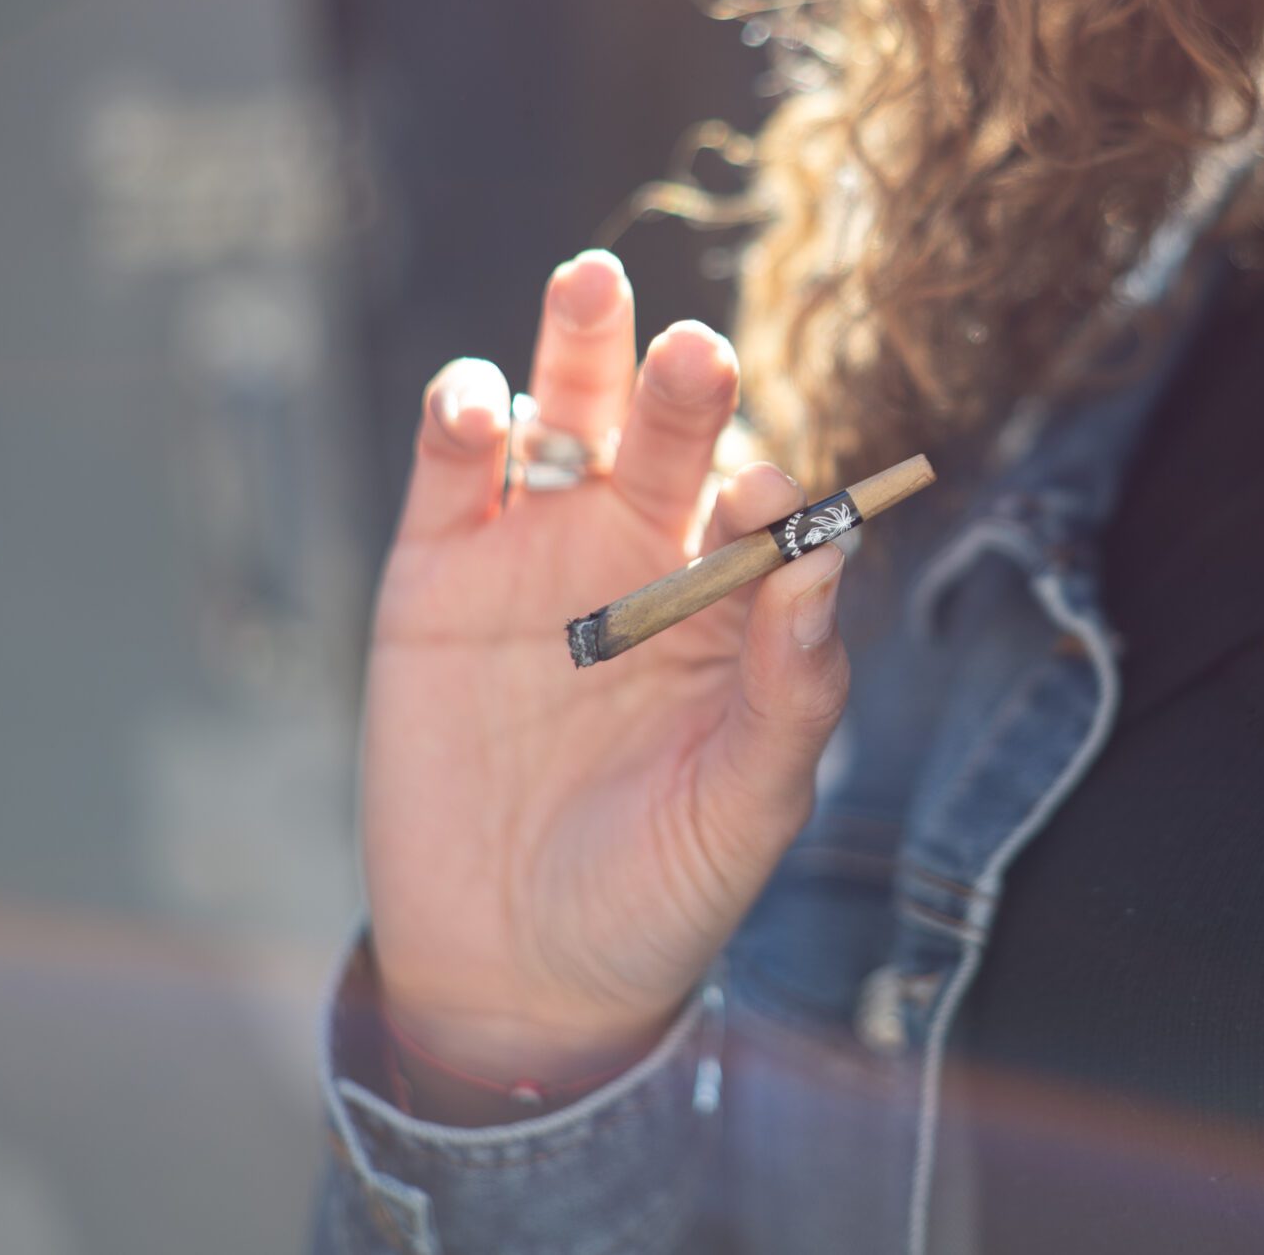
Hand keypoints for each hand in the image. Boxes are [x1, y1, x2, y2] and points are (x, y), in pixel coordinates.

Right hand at [358, 248, 851, 1080]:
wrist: (515, 975)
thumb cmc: (661, 892)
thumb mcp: (748, 806)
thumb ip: (794, 687)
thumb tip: (827, 554)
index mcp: (734, 603)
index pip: (760, 510)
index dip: (765, 492)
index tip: (763, 498)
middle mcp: (641, 555)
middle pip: (669, 433)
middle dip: (682, 385)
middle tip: (697, 351)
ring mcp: (536, 555)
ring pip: (564, 420)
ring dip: (577, 351)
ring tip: (591, 288)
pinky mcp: (436, 574)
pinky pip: (453, 476)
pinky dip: (462, 423)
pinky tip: (482, 403)